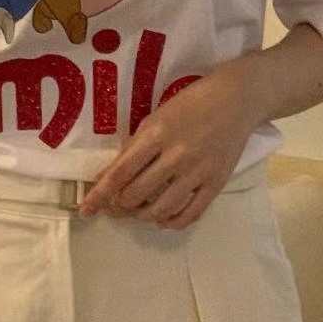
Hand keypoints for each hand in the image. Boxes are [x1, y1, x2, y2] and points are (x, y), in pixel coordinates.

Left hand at [79, 55, 267, 229]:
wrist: (236, 99)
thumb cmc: (189, 104)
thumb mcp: (155, 119)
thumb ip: (133, 148)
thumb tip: (107, 178)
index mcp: (156, 134)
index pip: (120, 172)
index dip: (100, 195)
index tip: (86, 209)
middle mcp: (176, 155)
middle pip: (137, 194)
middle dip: (120, 206)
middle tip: (115, 207)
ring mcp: (198, 171)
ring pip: (162, 209)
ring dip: (143, 216)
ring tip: (138, 212)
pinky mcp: (217, 182)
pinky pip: (190, 213)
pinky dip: (172, 222)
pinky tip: (163, 219)